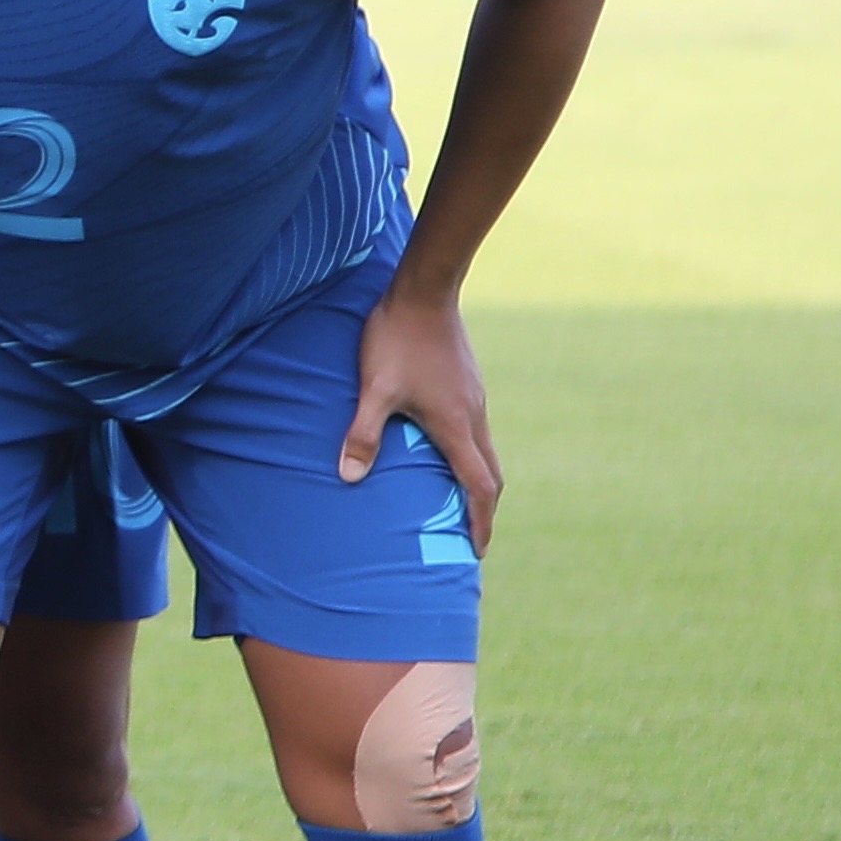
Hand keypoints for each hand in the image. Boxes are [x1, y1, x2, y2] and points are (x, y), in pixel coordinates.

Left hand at [342, 267, 497, 549]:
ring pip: (486, 451)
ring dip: (477, 480)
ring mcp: (475, 398)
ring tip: (458, 499)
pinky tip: (446, 451)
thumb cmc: (397, 340)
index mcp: (457, 425)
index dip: (480, 521)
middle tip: (470, 534)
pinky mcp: (468, 384)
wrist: (424, 291)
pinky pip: (477, 430)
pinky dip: (469, 454)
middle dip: (483, 508)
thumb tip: (349, 476)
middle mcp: (475, 416)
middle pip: (492, 474)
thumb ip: (362, 433)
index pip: (480, 486)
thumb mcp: (373, 389)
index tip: (476, 549)